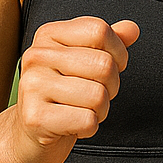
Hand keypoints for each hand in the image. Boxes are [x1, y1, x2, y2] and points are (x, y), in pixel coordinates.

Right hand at [11, 17, 139, 162]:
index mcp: (49, 35)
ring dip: (101, 109)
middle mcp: (36, 56)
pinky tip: (73, 125)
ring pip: (98, 96)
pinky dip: (89, 127)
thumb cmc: (64, 92)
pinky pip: (87, 120)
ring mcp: (32, 86)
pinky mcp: (34, 118)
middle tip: (94, 94)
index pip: (99, 30)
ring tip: (82, 109)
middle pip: (104, 64)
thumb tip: (132, 29)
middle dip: (111, 86)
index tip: (110, 66)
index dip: (118, 51)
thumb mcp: (85, 60)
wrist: (30, 133)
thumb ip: (109, 42)